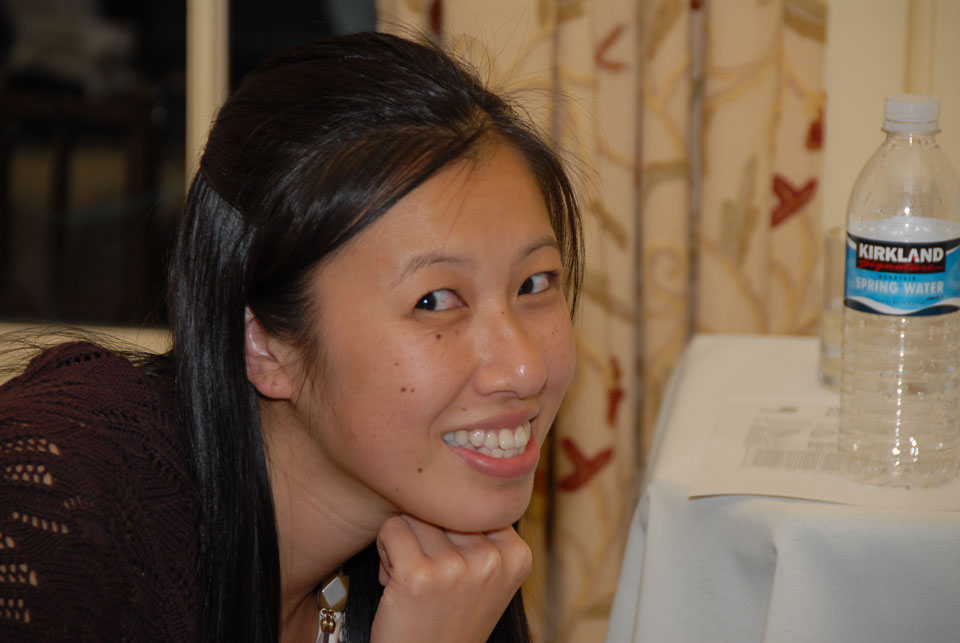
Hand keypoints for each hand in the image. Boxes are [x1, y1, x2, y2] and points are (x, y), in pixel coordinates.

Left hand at [370, 514, 531, 642]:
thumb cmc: (448, 621)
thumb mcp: (483, 578)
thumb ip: (480, 533)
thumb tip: (453, 472)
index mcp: (517, 555)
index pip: (473, 503)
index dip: (453, 528)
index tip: (453, 564)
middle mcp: (493, 560)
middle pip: (445, 507)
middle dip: (427, 534)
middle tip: (429, 575)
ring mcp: (458, 569)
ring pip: (415, 514)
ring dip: (404, 542)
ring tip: (413, 578)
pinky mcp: (420, 577)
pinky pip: (392, 528)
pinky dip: (385, 551)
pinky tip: (394, 581)